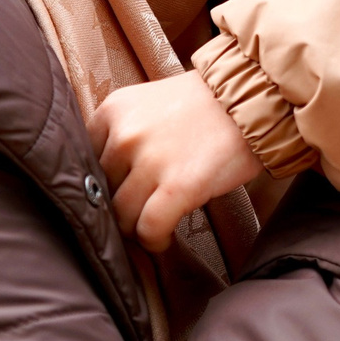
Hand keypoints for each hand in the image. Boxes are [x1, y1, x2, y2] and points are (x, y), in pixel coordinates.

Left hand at [88, 74, 264, 251]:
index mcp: (113, 111)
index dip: (103, 184)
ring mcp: (150, 162)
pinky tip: (165, 239)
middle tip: (141, 211)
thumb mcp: (149, 104)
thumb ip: (122, 134)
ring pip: (122, 216)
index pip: (86, 163)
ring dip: (137, 228)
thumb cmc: (205, 105)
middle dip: (120, 206)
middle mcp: (125, 135)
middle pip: (102, 192)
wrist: (254, 99)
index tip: (119, 193)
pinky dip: (154, 241)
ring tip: (153, 227)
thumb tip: (103, 184)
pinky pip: (149, 229)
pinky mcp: (178, 187)